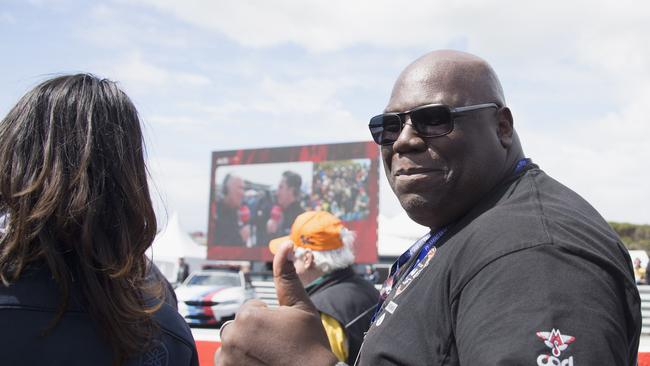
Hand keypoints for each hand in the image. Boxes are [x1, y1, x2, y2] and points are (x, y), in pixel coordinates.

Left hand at [215, 242, 337, 365]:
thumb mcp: (302, 307)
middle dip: (254, 334)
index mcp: (248, 316)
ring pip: (232, 345)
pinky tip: (260, 365)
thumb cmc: (310, 347)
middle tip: (277, 347)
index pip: (252, 309)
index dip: (270, 320)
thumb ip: (288, 276)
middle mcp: (232, 337)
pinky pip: (226, 363)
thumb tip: (286, 245)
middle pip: (239, 326)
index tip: (284, 334)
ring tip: (269, 358)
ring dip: (245, 349)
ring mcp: (227, 360)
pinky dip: (239, 364)